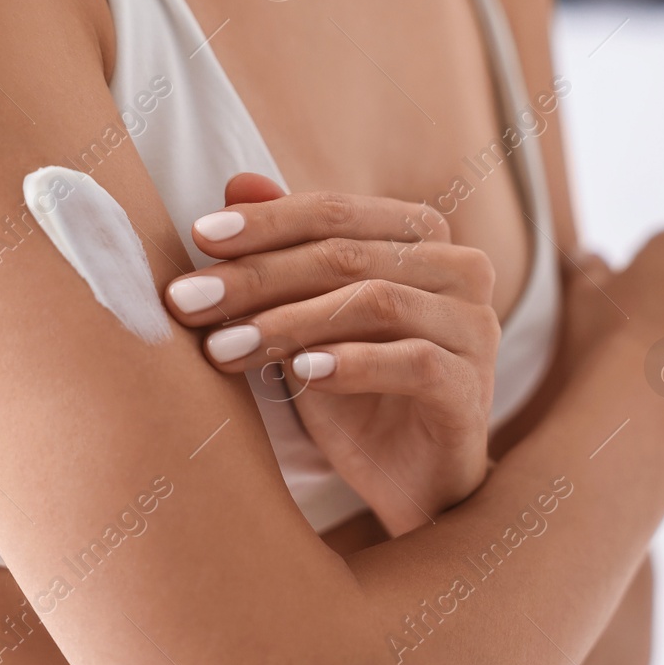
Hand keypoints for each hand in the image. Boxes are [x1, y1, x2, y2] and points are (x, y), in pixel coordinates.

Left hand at [163, 174, 499, 536]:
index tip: (200, 237)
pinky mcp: (470, 386)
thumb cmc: (358, 393)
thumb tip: (239, 182)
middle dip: (258, 276)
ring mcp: (474, 327)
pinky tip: (301, 375)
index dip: (266, 222)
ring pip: (377, 302)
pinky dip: (352, 364)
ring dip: (289, 323)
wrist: (410, 483)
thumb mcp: (307, 321)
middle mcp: (460, 270)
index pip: (336, 212)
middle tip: (189, 301)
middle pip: (348, 255)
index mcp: (423, 236)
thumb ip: (284, 251)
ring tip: (224, 349)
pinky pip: (413, 361)